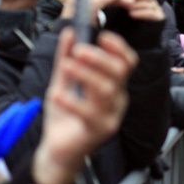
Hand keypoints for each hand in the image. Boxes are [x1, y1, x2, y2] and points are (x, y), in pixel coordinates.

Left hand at [33, 28, 136, 183]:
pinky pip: (89, 113)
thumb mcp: (63, 82)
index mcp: (114, 84)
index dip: (118, 47)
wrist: (57, 150)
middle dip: (100, 58)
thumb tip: (69, 33)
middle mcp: (117, 98)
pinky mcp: (99, 130)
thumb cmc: (65, 115)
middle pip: (119, 72)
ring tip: (67, 66)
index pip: (127, 62)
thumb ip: (65, 58)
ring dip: (86, 74)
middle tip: (79, 50)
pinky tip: (56, 95)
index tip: (101, 35)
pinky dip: (72, 102)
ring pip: (107, 89)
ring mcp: (111, 114)